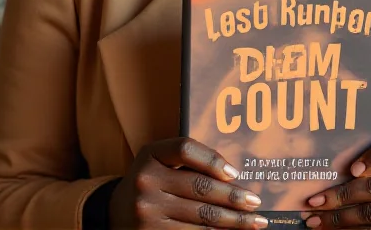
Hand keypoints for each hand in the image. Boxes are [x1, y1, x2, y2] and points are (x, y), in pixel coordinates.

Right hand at [109, 136, 268, 229]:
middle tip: (255, 202)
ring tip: (252, 222)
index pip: (185, 148)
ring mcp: (147, 211)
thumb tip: (233, 177)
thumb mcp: (159, 161)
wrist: (115, 214)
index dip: (213, 160)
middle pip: (200, 187)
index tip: (235, 174)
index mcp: (150, 154)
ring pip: (201, 216)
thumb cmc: (150, 182)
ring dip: (232, 221)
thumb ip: (188, 161)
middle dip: (233, 197)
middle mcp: (146, 181)